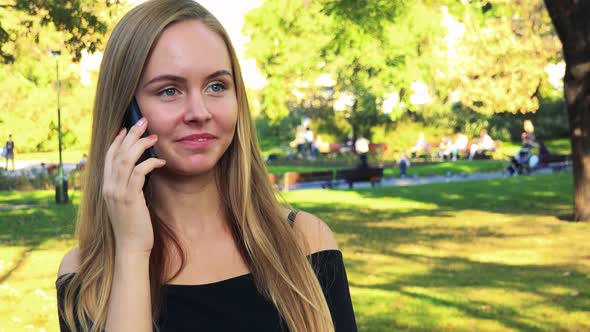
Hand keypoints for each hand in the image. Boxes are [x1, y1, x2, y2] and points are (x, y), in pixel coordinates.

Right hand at [102, 118, 165, 254]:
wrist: (130, 247)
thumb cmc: (133, 226)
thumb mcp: (128, 203)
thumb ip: (129, 187)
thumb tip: (140, 173)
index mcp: (106, 186)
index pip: (108, 157)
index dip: (117, 141)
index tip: (126, 128)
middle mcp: (108, 186)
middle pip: (116, 153)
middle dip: (130, 135)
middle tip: (142, 121)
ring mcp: (117, 192)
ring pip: (126, 159)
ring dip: (140, 144)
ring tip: (153, 136)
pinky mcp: (129, 198)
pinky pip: (139, 173)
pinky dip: (150, 163)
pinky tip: (161, 161)